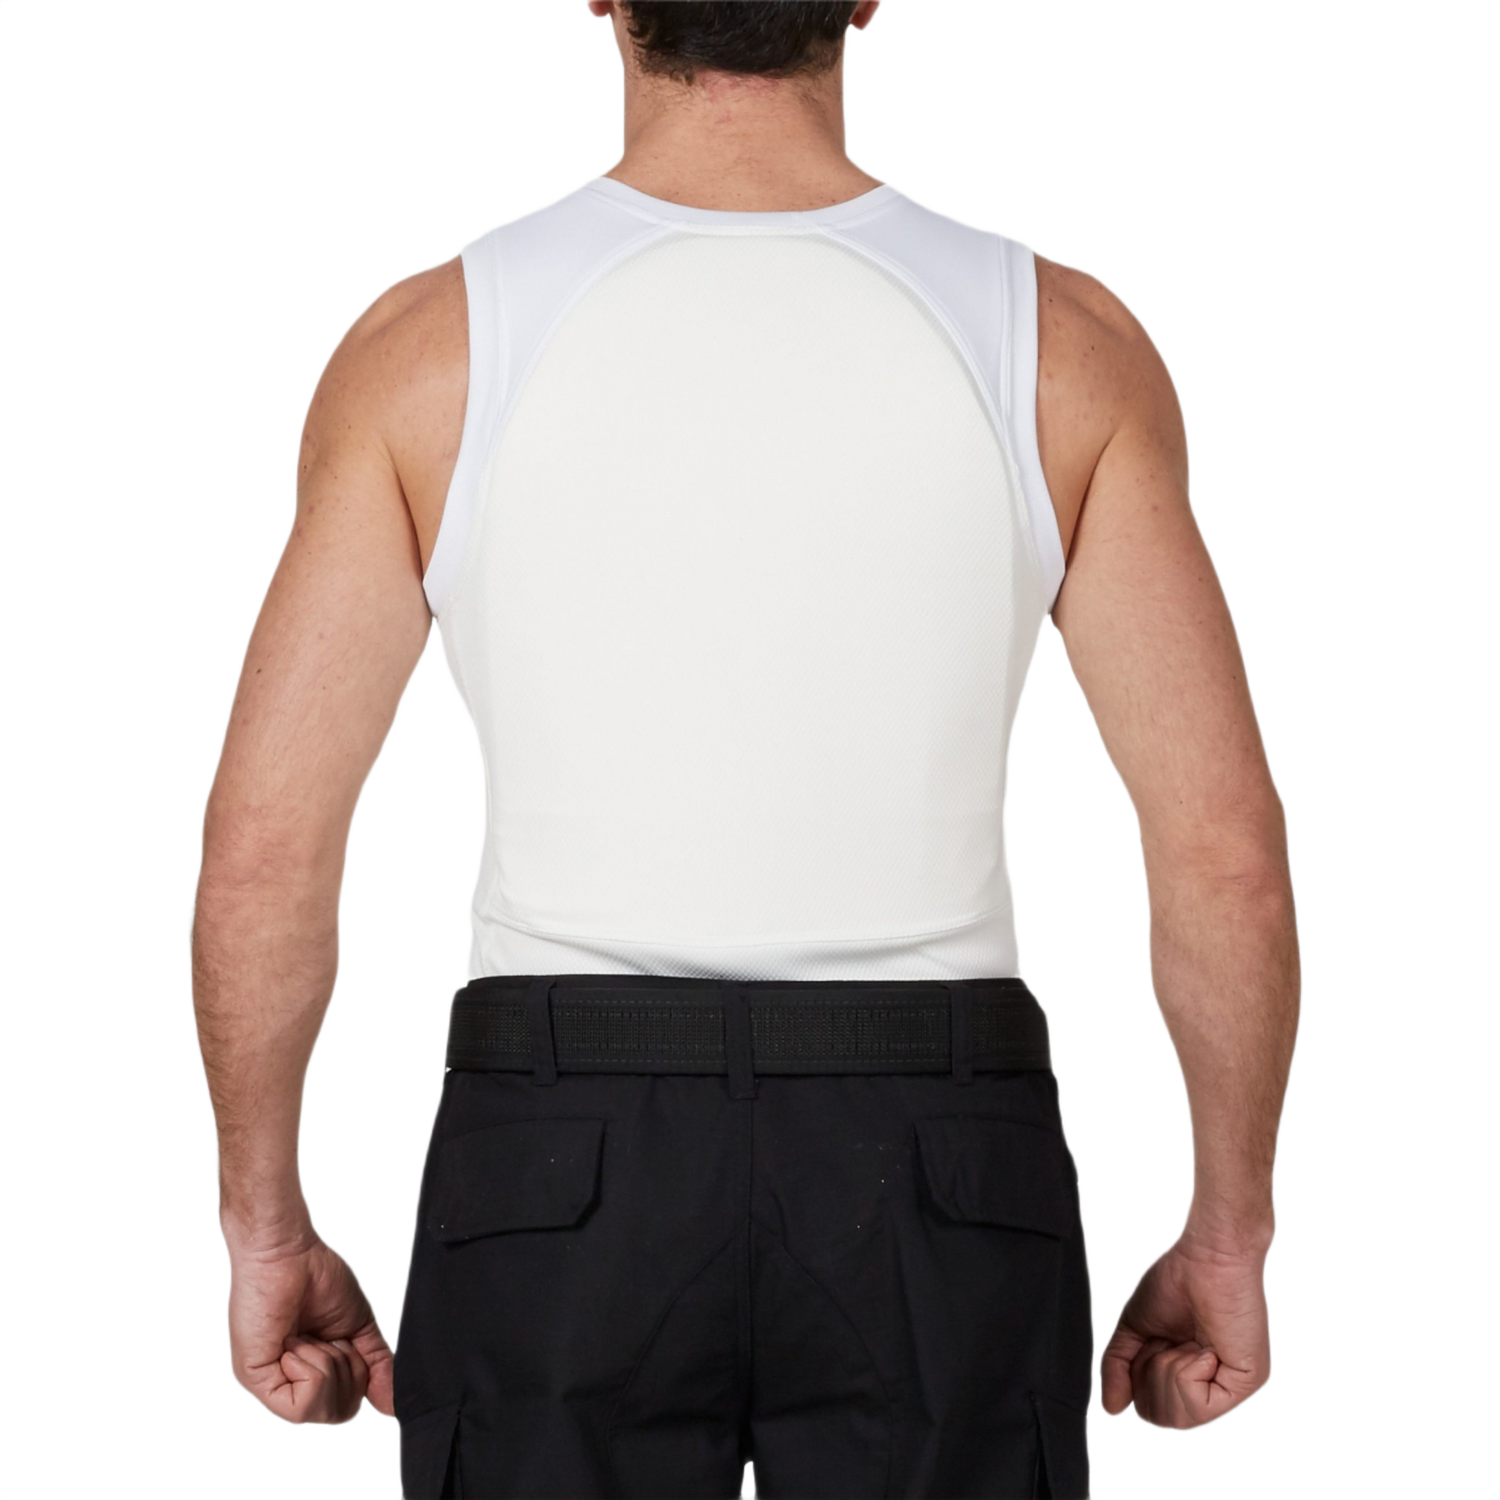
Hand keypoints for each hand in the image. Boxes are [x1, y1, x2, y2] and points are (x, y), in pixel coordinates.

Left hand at [223, 1224, 394, 1427]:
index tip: (345, 1337)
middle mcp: (289, 1382)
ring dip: (330, 1364)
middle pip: (340, 1413)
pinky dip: (313, 1371)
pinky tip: (296, 1342)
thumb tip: (395, 1406)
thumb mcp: (359, 1326)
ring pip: (322, 1412)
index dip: (360, 1373)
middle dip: (349, 1369)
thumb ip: (378, 1366)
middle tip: (330, 1335)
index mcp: (312, 1370)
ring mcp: (271, 1383)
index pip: (348, 1405)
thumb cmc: (317, 1275)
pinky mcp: (256, 1380)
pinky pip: (302, 1406)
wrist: (288, 1251)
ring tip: (309, 1334)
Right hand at [1098, 1225, 1273, 1431]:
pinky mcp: (1246, 1382)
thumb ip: (1117, 1368)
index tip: (1152, 1338)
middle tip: (1167, 1340)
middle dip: (1150, 1374)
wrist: (1208, 1254)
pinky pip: (1199, 1406)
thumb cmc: (1177, 1278)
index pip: (1149, 1406)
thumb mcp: (1134, 1327)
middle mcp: (1208, 1383)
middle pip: (1161, 1418)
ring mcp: (1228, 1385)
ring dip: (1168, 1371)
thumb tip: (1111, 1408)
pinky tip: (1203, 1346)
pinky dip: (1187, 1372)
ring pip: (1178, 1419)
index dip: (1137, 1374)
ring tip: (1185, 1341)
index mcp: (1183, 1371)